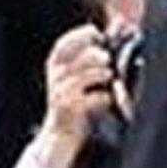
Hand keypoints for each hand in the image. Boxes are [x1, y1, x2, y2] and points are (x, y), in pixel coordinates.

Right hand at [39, 26, 116, 144]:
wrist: (60, 134)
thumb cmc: (74, 102)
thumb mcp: (75, 78)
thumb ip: (88, 61)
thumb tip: (111, 40)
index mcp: (54, 66)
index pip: (63, 45)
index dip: (80, 35)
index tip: (97, 33)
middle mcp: (55, 78)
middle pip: (79, 58)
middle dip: (97, 55)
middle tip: (107, 59)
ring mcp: (61, 93)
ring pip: (86, 76)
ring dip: (102, 74)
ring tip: (108, 77)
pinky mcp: (70, 109)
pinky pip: (93, 97)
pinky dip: (104, 97)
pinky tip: (106, 99)